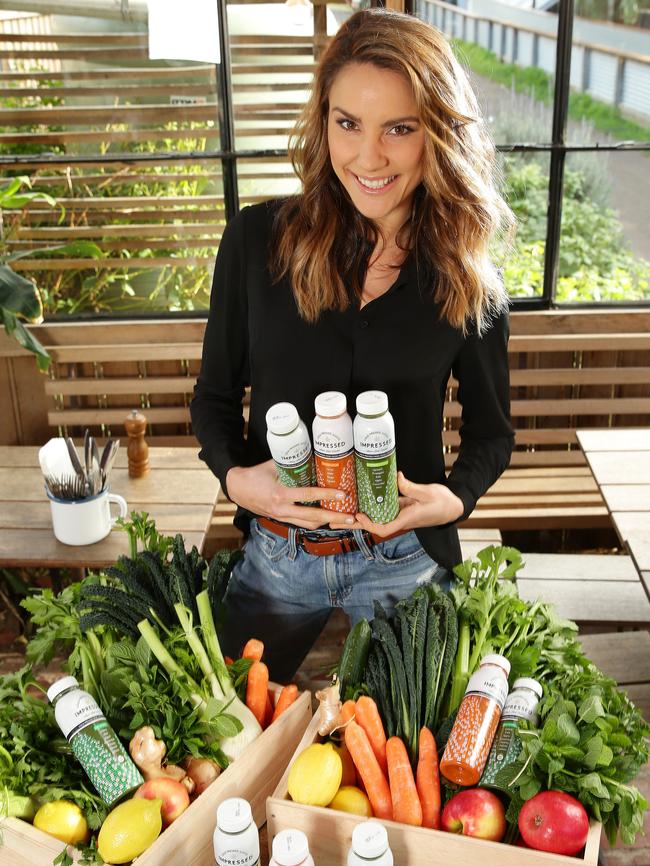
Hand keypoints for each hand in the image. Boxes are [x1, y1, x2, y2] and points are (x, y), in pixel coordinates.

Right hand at [225, 460, 345, 529]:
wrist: (237, 489)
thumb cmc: (255, 475)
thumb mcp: (273, 465)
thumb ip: (293, 463)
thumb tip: (314, 455)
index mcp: (280, 494)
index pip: (308, 496)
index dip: (327, 495)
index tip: (342, 494)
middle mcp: (282, 509)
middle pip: (313, 518)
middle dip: (334, 518)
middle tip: (352, 517)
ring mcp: (282, 517)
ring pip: (309, 524)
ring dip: (327, 522)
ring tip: (343, 520)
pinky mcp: (282, 519)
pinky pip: (302, 523)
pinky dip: (315, 521)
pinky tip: (327, 517)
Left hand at [328, 471, 463, 535]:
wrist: (453, 507)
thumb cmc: (443, 502)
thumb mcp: (427, 492)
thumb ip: (410, 487)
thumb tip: (397, 477)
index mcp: (407, 519)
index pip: (384, 528)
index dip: (370, 524)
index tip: (360, 515)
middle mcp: (401, 520)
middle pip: (374, 526)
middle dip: (355, 524)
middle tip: (335, 520)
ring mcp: (400, 515)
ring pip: (377, 518)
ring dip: (360, 516)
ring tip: (342, 512)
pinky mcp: (401, 509)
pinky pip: (383, 511)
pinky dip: (372, 507)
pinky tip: (362, 501)